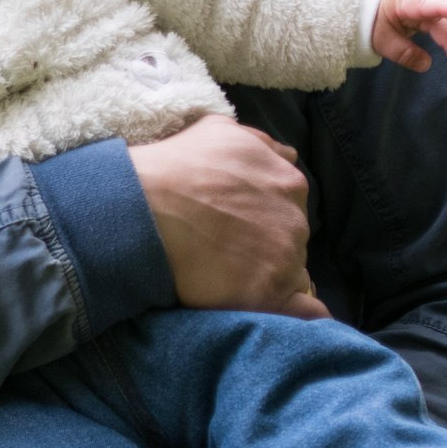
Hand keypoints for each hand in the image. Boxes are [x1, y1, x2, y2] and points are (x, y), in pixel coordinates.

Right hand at [128, 116, 326, 318]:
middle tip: (225, 252)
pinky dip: (299, 315)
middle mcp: (295, 220)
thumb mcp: (221, 132)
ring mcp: (284, 258)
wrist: (140, 207)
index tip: (234, 228)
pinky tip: (282, 314)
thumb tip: (288, 155)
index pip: (287, 210)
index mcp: (288, 182)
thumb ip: (262, 145)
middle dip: (266, 247)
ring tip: (228, 278)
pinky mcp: (267, 294)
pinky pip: (305, 313)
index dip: (261, 220)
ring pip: (291, 274)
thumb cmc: (173, 167)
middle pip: (290, 241)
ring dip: (268, 276)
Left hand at [372, 0, 446, 71]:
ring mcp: (427, 5)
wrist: (369, 4)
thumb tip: (426, 65)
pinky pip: (445, 24)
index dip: (444, 8)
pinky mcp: (430, 13)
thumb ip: (402, 52)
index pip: (425, 5)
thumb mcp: (381, 40)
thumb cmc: (372, 20)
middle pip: (440, 20)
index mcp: (403, 0)